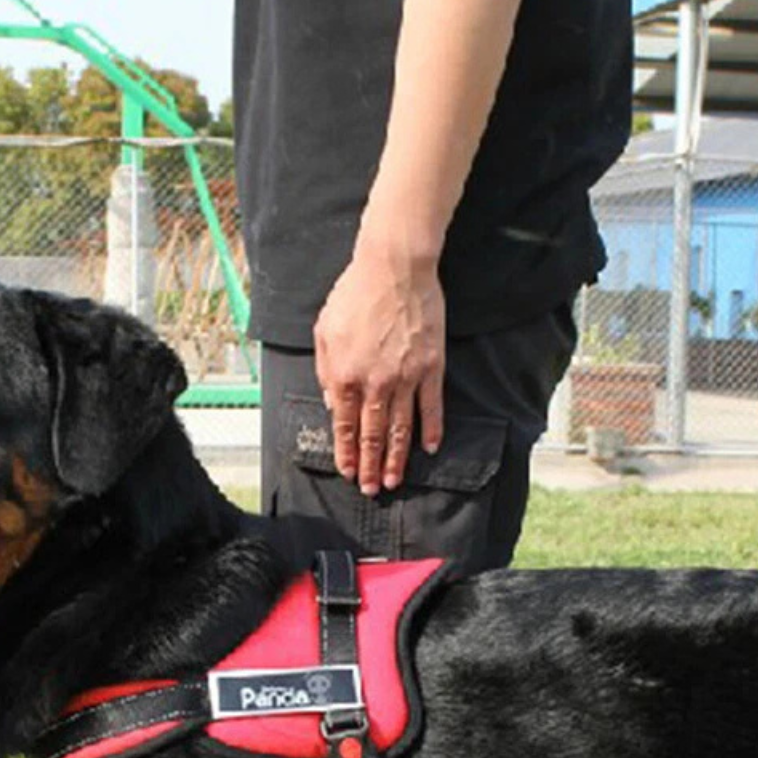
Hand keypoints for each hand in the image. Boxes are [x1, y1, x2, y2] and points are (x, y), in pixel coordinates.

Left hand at [314, 235, 445, 495]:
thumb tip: (334, 405)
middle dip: (369, 466)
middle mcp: (375, 383)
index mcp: (345, 375)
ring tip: (393, 480)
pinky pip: (431, 407)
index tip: (347, 471)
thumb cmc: (355, 293)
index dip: (346, 451)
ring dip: (396, 459)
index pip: (345, 425)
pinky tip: (430, 448)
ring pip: (400, 428)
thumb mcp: (325, 329)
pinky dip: (431, 430)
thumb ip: (326, 371)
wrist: (394, 268)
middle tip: (370, 489)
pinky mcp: (431, 368)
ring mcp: (406, 378)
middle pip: (372, 435)